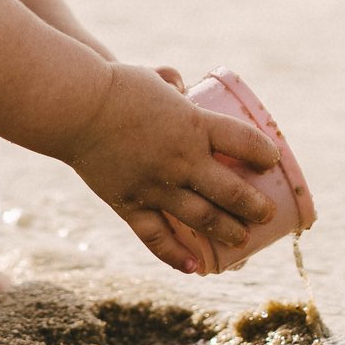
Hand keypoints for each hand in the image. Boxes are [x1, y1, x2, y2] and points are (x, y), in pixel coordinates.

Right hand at [58, 63, 279, 273]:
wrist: (73, 107)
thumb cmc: (114, 84)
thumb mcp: (152, 77)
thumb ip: (171, 82)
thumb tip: (181, 86)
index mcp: (194, 124)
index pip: (245, 143)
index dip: (265, 155)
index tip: (271, 161)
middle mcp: (182, 159)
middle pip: (232, 191)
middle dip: (255, 206)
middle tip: (266, 213)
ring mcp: (157, 186)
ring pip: (202, 218)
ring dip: (228, 231)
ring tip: (242, 240)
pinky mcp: (130, 203)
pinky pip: (157, 237)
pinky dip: (177, 255)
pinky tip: (196, 267)